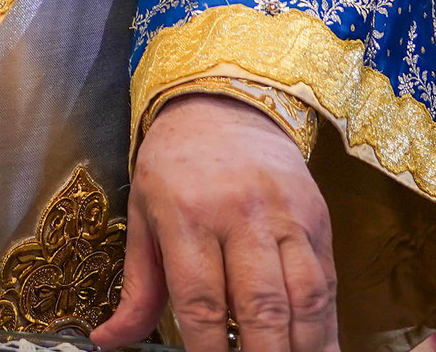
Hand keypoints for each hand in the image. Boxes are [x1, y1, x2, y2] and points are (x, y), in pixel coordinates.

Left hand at [93, 93, 335, 351]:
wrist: (223, 107)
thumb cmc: (174, 167)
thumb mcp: (142, 215)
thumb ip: (137, 287)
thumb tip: (108, 341)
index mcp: (186, 213)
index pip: (200, 300)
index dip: (209, 351)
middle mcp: (240, 214)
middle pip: (260, 306)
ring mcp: (285, 216)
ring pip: (304, 299)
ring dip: (301, 349)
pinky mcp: (317, 219)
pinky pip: (328, 284)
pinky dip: (327, 328)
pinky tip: (317, 351)